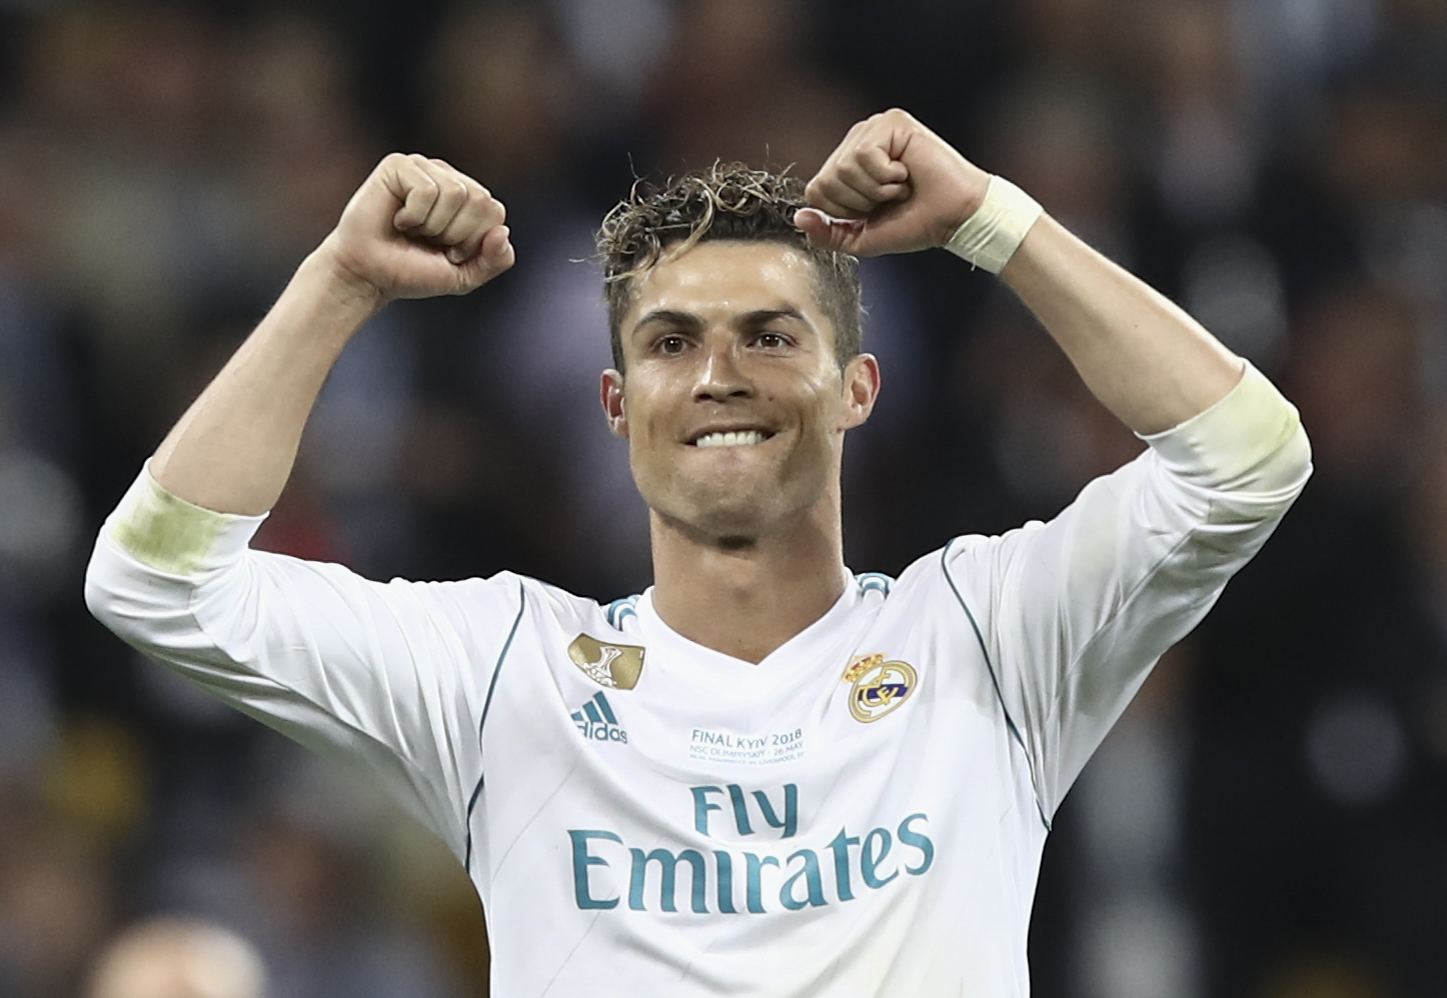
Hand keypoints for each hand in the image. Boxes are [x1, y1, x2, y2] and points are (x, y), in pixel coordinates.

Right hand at [316, 153, 514, 302]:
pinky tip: (398, 219)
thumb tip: (503, 231)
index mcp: (469, 199)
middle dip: (457, 234)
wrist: (368, 275)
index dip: (474, 242)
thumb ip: (494, 261)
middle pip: (480, 199)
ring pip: (455, 192)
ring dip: (434, 225)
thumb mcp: (464, 276)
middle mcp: (449, 178)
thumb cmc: (412, 272)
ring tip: (413, 230)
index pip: (495, 212)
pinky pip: (426, 189)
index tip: (449, 253)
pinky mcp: (398, 165)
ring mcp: (424, 167)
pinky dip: (414, 215)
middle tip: (430, 242)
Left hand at [795, 109, 989, 256]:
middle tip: (890, 198)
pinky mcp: (891, 122)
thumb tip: (799, 218)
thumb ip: (828, 233)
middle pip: (826, 180)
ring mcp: (873, 129)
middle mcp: (856, 142)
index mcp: (846, 166)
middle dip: (859, 202)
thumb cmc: (914, 223)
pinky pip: (863, 155)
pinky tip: (906, 172)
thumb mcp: (862, 237)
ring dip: (876, 189)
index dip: (843, 212)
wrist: (953, 217)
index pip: (816, 191)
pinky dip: (886, 175)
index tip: (875, 210)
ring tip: (900, 185)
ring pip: (844, 168)